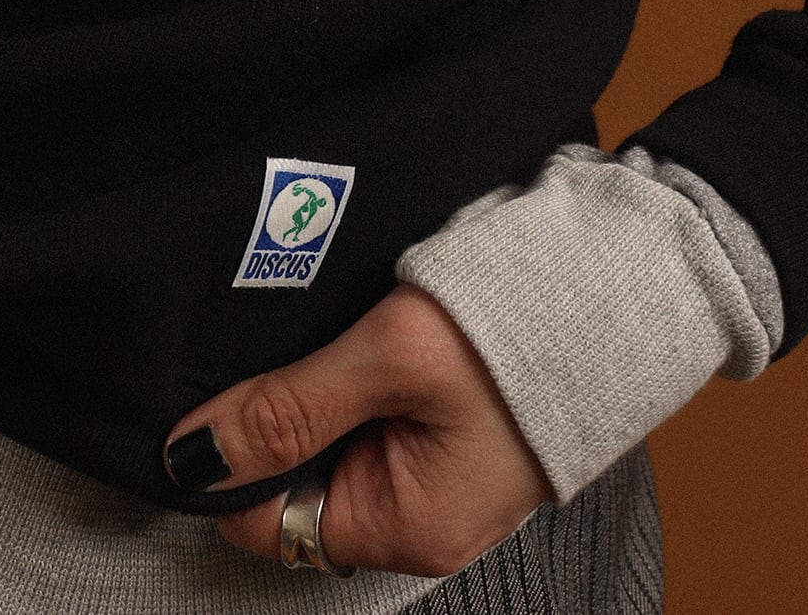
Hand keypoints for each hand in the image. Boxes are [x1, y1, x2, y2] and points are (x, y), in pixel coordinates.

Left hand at [162, 286, 551, 577]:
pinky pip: (369, 417)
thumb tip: (189, 458)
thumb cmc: (517, 326)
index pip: (266, 522)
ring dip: (310, 390)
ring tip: (314, 324)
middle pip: (295, 484)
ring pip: (329, 443)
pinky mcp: (451, 430)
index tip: (204, 390)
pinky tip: (349, 328)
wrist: (619, 279)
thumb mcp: (388, 360)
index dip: (225, 461)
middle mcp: (422, 520)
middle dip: (270, 418)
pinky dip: (347, 377)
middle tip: (263, 338)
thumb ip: (287, 410)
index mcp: (406, 528)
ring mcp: (440, 476)